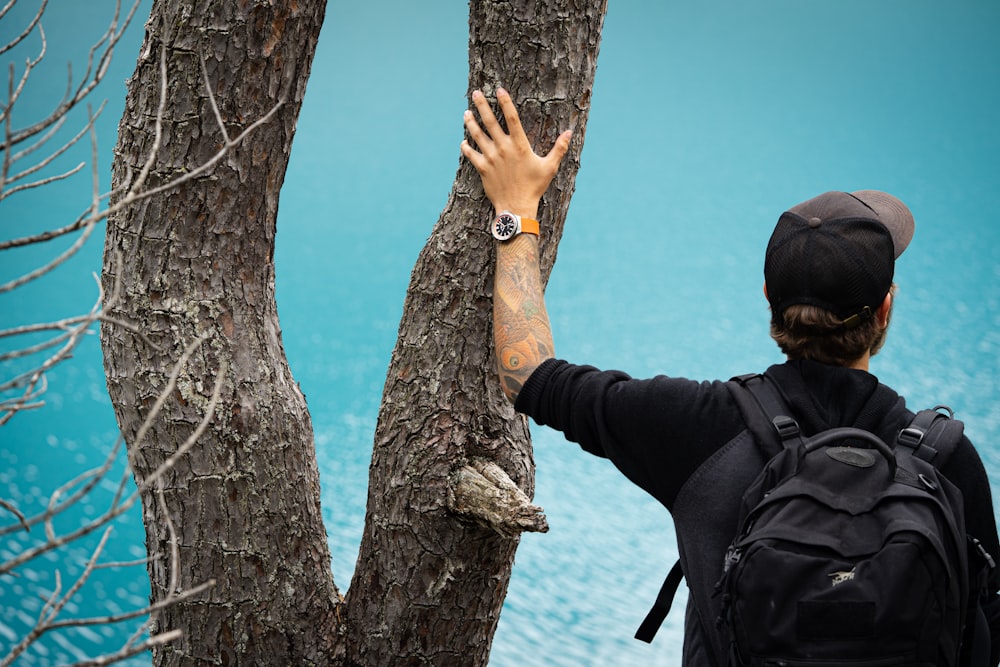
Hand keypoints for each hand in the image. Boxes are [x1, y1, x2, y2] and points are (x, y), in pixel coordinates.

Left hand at [461, 87, 571, 219]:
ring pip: (477, 135)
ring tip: (466, 113)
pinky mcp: (482, 168)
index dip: (505, 102)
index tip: (499, 90)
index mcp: (519, 145)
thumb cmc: (534, 187)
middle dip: (482, 105)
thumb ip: (559, 148)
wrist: (516, 207)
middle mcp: (503, 148)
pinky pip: (470, 154)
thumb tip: (569, 132)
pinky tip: (464, 141)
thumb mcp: (549, 167)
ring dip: (471, 122)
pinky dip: (466, 147)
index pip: (511, 118)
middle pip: (489, 122)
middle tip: (476, 93)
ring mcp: (490, 158)